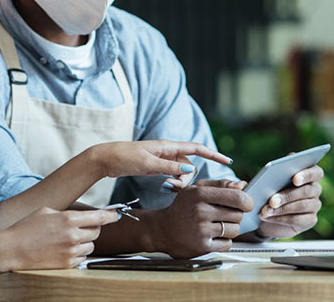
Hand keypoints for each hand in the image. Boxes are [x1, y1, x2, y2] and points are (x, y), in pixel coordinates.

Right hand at [2, 207, 118, 269]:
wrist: (12, 249)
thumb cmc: (27, 228)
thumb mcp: (47, 211)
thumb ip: (67, 213)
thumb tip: (82, 215)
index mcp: (68, 219)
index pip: (99, 217)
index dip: (110, 215)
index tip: (116, 215)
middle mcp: (73, 235)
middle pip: (97, 231)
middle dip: (93, 228)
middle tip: (82, 227)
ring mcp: (71, 251)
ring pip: (90, 245)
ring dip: (84, 242)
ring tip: (68, 240)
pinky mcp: (67, 264)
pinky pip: (82, 257)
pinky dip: (77, 253)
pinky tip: (64, 250)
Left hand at [89, 139, 231, 182]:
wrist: (106, 159)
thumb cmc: (124, 158)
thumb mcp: (146, 164)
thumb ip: (167, 167)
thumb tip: (188, 170)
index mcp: (167, 146)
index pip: (196, 148)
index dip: (213, 154)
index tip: (227, 161)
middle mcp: (167, 151)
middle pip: (189, 164)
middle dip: (188, 177)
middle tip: (173, 187)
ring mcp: (162, 158)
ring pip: (182, 171)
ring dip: (180, 181)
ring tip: (167, 187)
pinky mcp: (156, 166)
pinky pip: (173, 174)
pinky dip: (174, 181)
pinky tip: (167, 186)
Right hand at [148, 179, 251, 257]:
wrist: (162, 230)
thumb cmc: (183, 207)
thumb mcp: (196, 190)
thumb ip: (220, 184)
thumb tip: (243, 185)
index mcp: (199, 194)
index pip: (236, 197)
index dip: (247, 201)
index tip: (247, 204)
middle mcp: (200, 211)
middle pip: (238, 214)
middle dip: (235, 215)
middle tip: (223, 215)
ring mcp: (201, 230)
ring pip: (235, 230)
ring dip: (230, 228)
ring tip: (216, 225)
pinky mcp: (203, 247)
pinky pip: (228, 244)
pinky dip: (224, 241)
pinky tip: (212, 236)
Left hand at [257, 164, 323, 238]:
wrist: (269, 210)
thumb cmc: (270, 189)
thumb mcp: (270, 182)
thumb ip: (273, 178)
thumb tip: (267, 183)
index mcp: (309, 174)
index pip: (316, 172)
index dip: (306, 175)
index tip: (295, 179)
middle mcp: (315, 189)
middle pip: (307, 191)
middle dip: (287, 196)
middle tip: (272, 201)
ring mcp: (314, 205)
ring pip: (302, 206)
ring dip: (282, 209)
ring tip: (266, 210)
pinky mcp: (310, 220)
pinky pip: (297, 219)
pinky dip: (280, 218)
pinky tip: (268, 217)